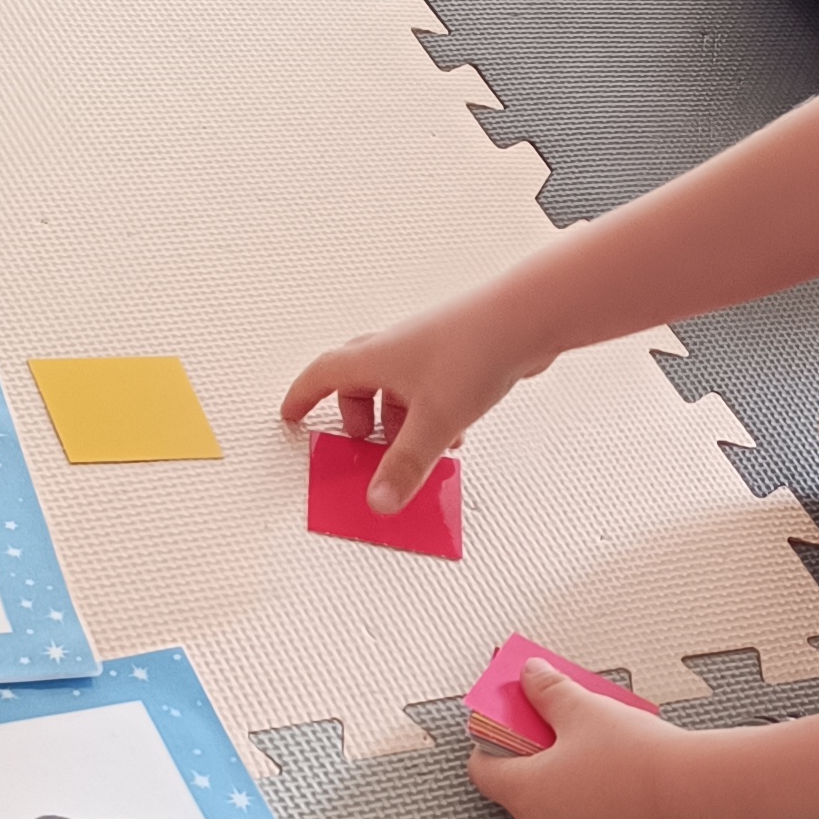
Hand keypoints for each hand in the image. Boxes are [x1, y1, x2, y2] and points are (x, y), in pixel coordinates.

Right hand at [281, 284, 547, 516]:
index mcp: (375, 357)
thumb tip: (380, 500)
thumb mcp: (433, 421)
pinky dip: (428, 414)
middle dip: (356, 416)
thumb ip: (406, 465)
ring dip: (398, 420)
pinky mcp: (456, 355)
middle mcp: (397, 347)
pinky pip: (428, 389)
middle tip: (361, 444)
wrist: (526, 318)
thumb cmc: (475, 349)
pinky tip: (452, 436)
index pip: (322, 374)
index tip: (291, 414)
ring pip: (397, 387)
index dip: (302, 396)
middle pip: (358, 381)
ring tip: (412, 449)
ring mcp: (427, 349)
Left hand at [469, 657, 690, 818]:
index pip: (483, 770)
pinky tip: (626, 781)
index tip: (509, 723)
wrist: (696, 799)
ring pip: (560, 810)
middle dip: (539, 758)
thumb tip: (531, 678)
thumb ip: (548, 691)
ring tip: (601, 753)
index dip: (492, 741)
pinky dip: (599, 807)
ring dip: (570, 784)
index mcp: (525, 794)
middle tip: (563, 729)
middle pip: (523, 789)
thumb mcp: (584, 709)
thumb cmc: (638, 762)